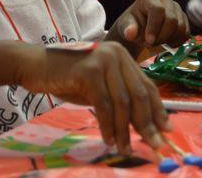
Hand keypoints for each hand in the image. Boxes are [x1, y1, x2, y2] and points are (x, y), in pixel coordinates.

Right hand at [19, 42, 171, 154]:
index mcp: (122, 56)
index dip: (158, 109)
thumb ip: (119, 98)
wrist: (34, 66)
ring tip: (125, 148)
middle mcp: (116, 54)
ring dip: (125, 130)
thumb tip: (145, 125)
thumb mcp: (98, 86)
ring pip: (122, 102)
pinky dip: (107, 125)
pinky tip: (108, 139)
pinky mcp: (89, 70)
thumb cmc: (66, 78)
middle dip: (147, 124)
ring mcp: (103, 60)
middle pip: (139, 94)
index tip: (167, 130)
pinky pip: (104, 104)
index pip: (147, 85)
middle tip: (154, 146)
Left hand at [111, 0, 189, 48]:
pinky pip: (186, 33)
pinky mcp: (183, 18)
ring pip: (180, 27)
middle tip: (149, 45)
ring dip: (168, 40)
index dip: (154, 27)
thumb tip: (130, 34)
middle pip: (172, 19)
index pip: (157, 9)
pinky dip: (176, 42)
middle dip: (161, 37)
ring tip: (156, 43)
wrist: (140, 28)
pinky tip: (165, 43)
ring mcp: (176, 7)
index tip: (149, 41)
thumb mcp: (126, 26)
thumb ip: (128, 29)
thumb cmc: (132, 25)